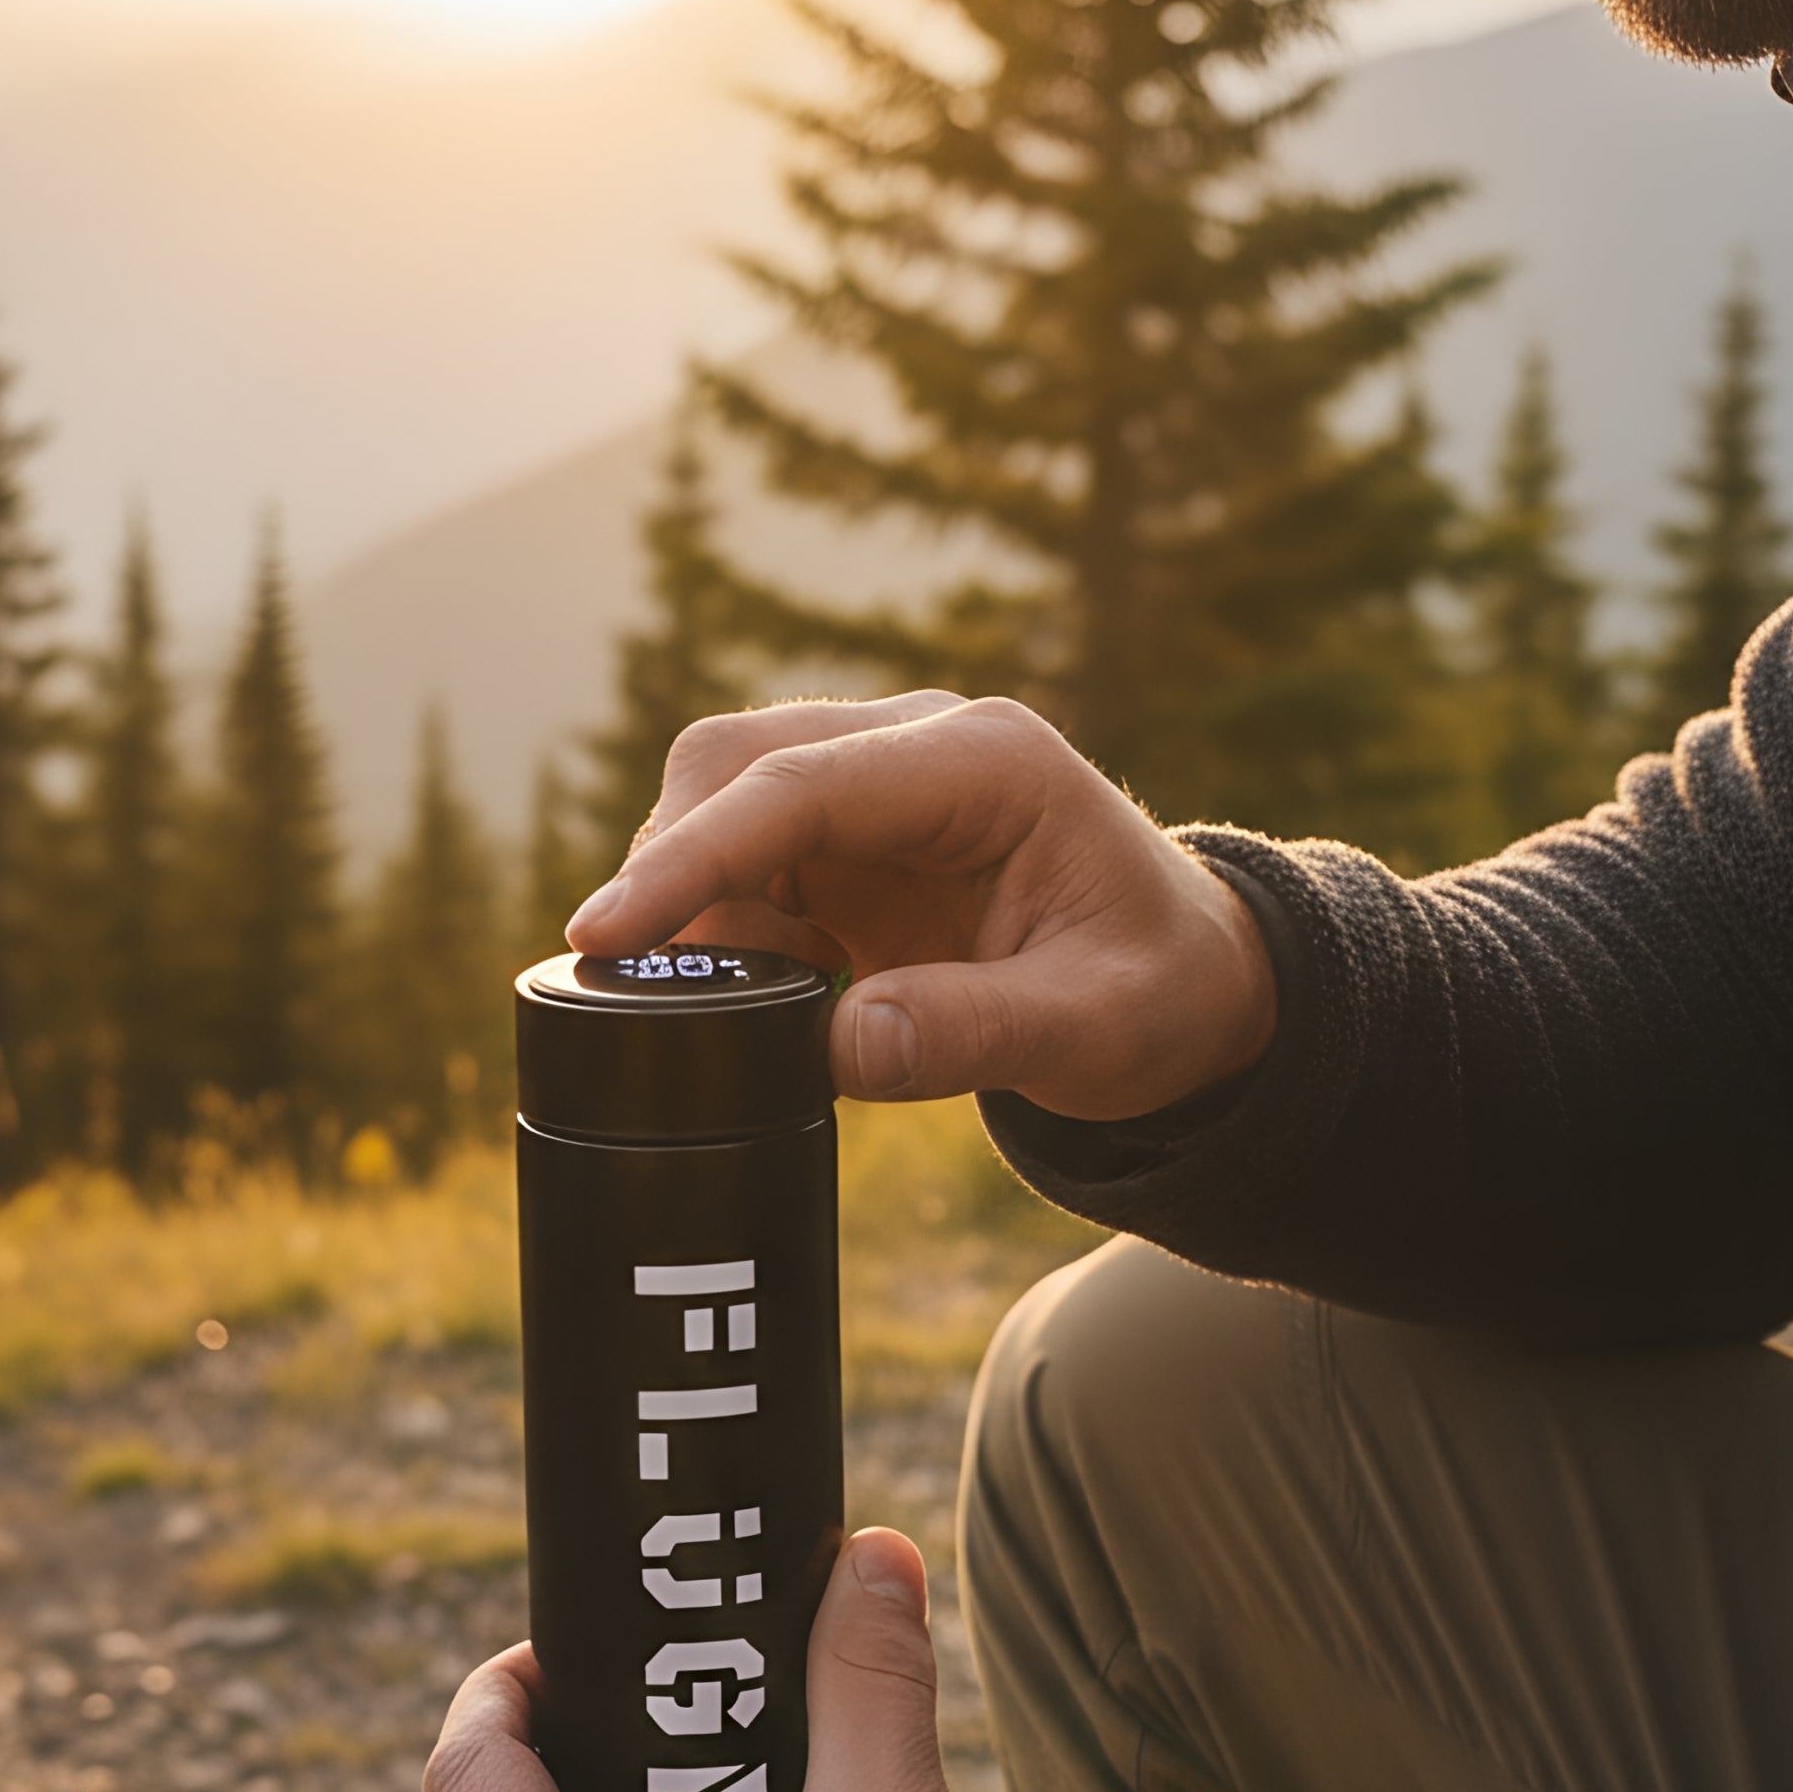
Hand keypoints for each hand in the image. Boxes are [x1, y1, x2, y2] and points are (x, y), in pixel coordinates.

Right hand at [566, 690, 1276, 1119]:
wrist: (1189, 979)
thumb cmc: (1157, 990)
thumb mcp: (1095, 1029)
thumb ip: (974, 1033)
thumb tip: (836, 1045)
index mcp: (986, 762)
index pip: (802, 786)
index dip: (693, 856)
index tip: (603, 933)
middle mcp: (919, 745)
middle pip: (736, 763)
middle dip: (674, 869)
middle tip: (657, 992)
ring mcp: (878, 780)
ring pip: (723, 802)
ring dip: (701, 905)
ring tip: (760, 1006)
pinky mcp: (850, 831)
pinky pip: (744, 854)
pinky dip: (725, 923)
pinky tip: (783, 988)